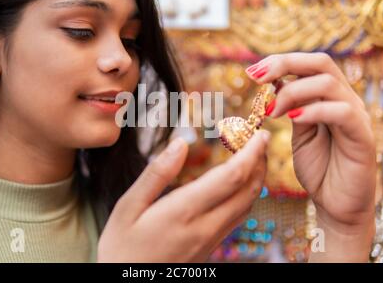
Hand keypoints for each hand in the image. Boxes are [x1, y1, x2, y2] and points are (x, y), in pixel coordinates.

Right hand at [97, 131, 269, 261]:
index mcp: (184, 211)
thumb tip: (180, 143)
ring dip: (256, 179)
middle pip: (247, 191)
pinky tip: (237, 186)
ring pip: (246, 206)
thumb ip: (156, 174)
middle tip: (261, 141)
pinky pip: (237, 218)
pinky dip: (246, 196)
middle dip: (260, 163)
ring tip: (253, 158)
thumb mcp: (128, 207)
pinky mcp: (209, 248)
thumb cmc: (121, 247)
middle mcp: (205, 227)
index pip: (231, 177)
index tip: (261, 135)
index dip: (251, 153)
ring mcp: (210, 240)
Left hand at [245, 53, 376, 261]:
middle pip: (321, 62)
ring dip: (293, 91)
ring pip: (328, 83)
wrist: (337, 203)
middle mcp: (346, 99)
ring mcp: (356, 117)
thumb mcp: (299, 133)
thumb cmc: (319, 167)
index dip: (280, 61)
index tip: (252, 71)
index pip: (309, 63)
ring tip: (272, 111)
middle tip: (256, 77)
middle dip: (285, 64)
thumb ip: (292, 107)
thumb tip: (276, 82)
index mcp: (330, 96)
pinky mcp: (362, 137)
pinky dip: (313, 111)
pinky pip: (341, 113)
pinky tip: (292, 118)